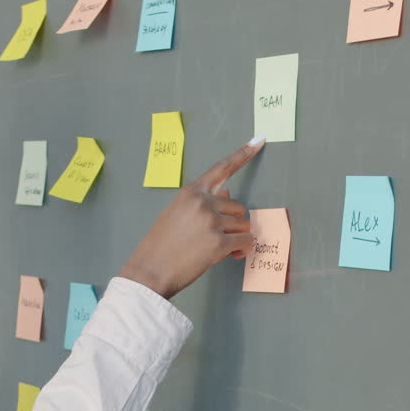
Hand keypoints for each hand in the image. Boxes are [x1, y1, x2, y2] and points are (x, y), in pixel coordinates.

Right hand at [118, 137, 264, 298]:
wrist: (150, 270)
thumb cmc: (161, 245)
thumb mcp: (177, 214)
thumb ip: (202, 202)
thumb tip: (228, 193)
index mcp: (191, 192)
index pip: (222, 168)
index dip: (243, 154)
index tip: (259, 140)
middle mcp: (203, 202)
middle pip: (238, 207)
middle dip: (233, 223)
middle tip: (218, 238)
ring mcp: (211, 221)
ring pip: (243, 225)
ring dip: (237, 237)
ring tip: (219, 249)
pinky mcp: (219, 242)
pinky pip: (245, 242)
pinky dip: (241, 250)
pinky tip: (229, 255)